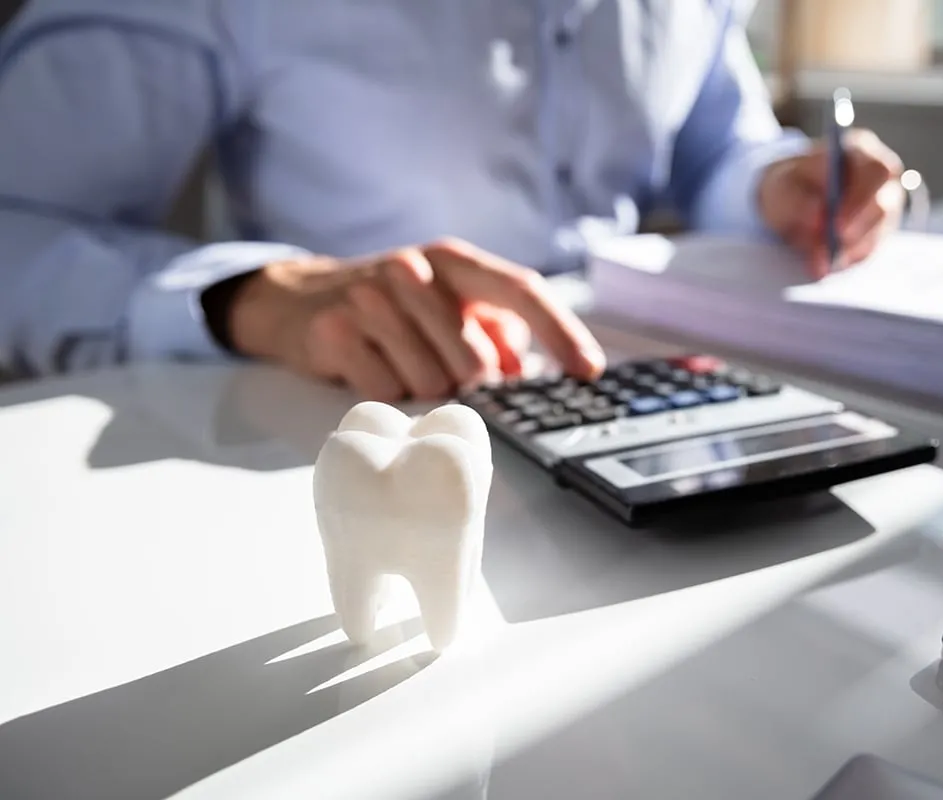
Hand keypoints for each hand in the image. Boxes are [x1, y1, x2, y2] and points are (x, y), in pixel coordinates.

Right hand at [225, 238, 604, 400]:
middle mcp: (414, 270)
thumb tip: (522, 371)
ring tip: (398, 361)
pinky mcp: (336, 331)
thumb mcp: (447, 303)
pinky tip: (370, 367)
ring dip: (423, 389)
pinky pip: (388, 393)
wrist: (298, 298)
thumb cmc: (392, 307)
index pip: (521, 290)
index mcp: (453, 260)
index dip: (561, 332)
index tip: (589, 370)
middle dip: (469, 384)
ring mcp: (371, 298)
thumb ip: (494, 330)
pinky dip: (388, 394)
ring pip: (432, 383)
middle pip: (475, 361)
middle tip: (442, 371)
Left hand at [757, 128, 904, 278]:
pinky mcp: (878, 231)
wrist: (789, 199)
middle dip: (858, 230)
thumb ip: (796, 199)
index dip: (861, 200)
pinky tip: (825, 263)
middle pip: (885, 205)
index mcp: (860, 151)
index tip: (836, 225)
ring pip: (877, 233)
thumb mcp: (780, 186)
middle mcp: (881, 178)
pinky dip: (846, 260)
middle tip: (832, 249)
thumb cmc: (788, 185)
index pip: (877, 171)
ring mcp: (885, 205)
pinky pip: (868, 250)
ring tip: (818, 261)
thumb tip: (817, 217)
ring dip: (848, 250)